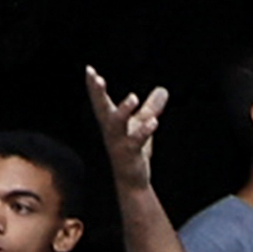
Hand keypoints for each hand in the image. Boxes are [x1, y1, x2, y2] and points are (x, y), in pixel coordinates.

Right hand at [82, 66, 168, 205]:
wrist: (133, 181)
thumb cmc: (133, 151)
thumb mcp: (143, 125)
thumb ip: (151, 107)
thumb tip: (163, 90)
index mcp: (111, 122)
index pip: (101, 101)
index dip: (94, 86)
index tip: (89, 70)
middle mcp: (112, 131)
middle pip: (103, 109)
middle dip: (98, 94)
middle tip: (96, 78)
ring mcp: (119, 143)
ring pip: (117, 125)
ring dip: (123, 110)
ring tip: (132, 97)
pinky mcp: (130, 155)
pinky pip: (135, 142)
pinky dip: (143, 131)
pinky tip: (153, 121)